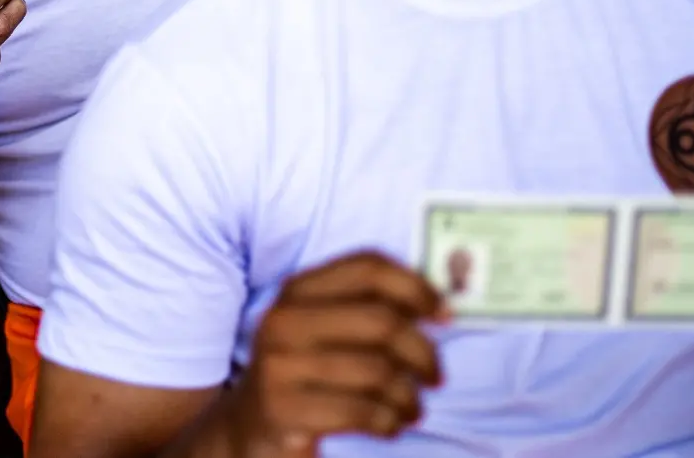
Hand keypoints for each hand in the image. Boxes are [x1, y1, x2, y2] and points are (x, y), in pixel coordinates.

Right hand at [231, 252, 446, 453]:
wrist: (248, 426)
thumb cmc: (305, 372)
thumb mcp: (324, 328)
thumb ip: (368, 308)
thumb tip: (441, 306)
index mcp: (298, 289)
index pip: (368, 268)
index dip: (416, 286)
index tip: (444, 314)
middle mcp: (284, 320)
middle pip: (381, 321)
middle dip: (422, 352)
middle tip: (435, 376)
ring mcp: (280, 365)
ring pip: (377, 372)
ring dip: (409, 396)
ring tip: (413, 408)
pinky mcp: (283, 410)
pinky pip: (362, 412)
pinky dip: (389, 421)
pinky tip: (390, 425)